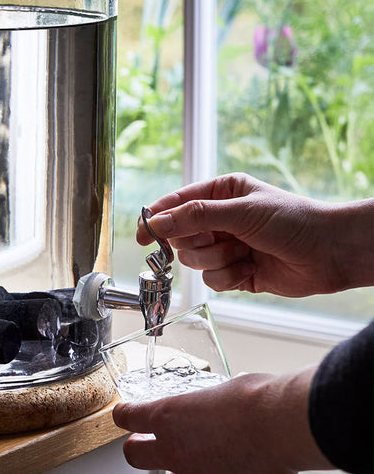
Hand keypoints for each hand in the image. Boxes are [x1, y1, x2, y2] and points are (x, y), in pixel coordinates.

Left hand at [112, 368, 330, 473]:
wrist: (281, 424)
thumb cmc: (257, 398)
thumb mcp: (221, 389)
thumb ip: (206, 403)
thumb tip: (216, 404)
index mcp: (168, 415)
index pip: (128, 417)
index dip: (125, 416)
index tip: (126, 416)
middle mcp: (173, 448)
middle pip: (134, 456)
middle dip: (139, 448)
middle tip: (149, 443)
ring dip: (183, 471)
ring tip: (204, 460)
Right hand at [137, 173, 373, 296]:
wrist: (330, 252)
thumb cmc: (293, 221)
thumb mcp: (240, 211)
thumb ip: (195, 217)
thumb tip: (157, 221)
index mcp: (221, 193)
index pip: (176, 204)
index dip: (157, 218)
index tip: (143, 235)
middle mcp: (221, 219)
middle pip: (181, 237)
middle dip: (198, 244)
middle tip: (219, 242)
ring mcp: (228, 246)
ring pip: (195, 261)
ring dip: (217, 261)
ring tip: (244, 254)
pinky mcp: (236, 272)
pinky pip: (212, 280)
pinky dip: (229, 277)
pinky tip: (251, 269)